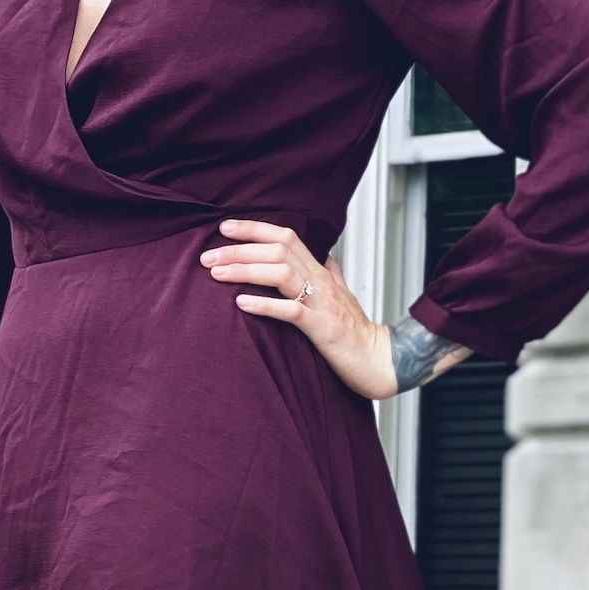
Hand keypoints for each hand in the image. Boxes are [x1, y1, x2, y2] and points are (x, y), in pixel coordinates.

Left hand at [201, 219, 401, 399]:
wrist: (380, 361)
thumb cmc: (357, 331)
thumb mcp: (343, 296)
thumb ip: (332, 275)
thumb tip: (326, 257)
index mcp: (320, 272)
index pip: (286, 237)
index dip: (255, 229)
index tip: (225, 228)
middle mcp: (320, 281)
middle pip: (278, 251)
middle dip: (239, 250)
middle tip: (208, 256)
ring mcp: (322, 303)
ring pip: (281, 273)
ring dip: (246, 271)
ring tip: (217, 274)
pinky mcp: (323, 328)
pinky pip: (292, 311)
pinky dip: (265, 305)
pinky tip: (242, 303)